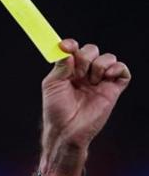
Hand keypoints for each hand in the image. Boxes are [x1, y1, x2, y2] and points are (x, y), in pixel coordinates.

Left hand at [39, 38, 130, 175]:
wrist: (67, 130)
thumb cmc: (56, 110)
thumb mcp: (51, 85)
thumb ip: (60, 66)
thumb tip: (67, 50)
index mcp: (69, 71)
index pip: (74, 50)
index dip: (71, 45)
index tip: (66, 46)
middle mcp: (85, 73)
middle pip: (92, 50)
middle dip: (85, 58)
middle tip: (78, 74)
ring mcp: (100, 81)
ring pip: (108, 57)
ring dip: (99, 65)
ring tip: (90, 82)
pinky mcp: (112, 89)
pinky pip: (122, 70)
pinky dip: (117, 68)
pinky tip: (106, 77)